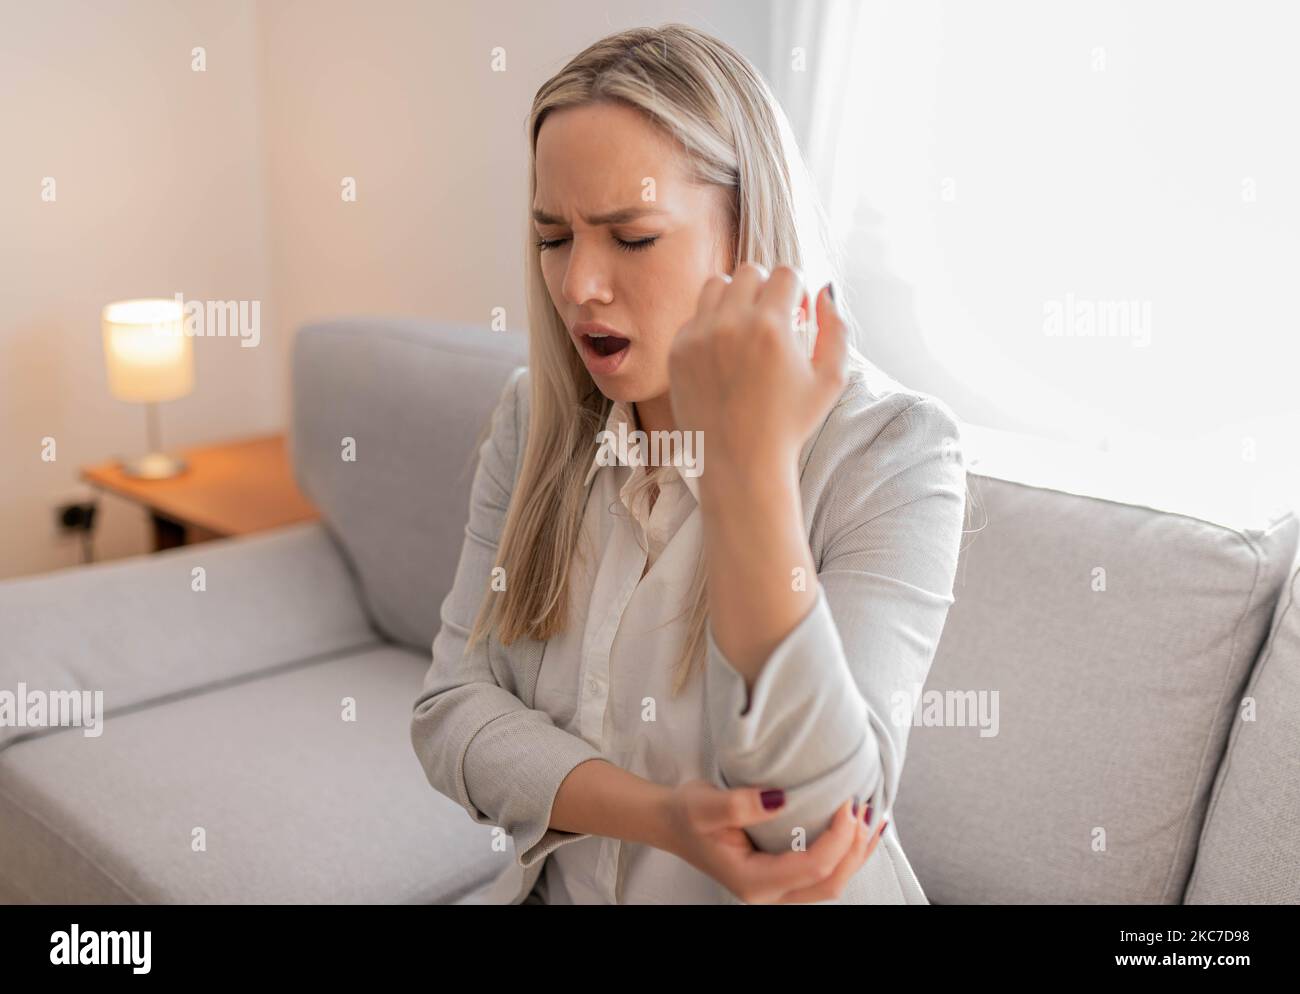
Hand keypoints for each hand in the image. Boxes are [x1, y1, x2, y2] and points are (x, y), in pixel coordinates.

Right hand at [659, 779, 887, 903]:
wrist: (672, 823)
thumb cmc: (687, 814)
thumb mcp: (705, 805)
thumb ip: (740, 805)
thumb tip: (781, 799)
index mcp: (752, 881)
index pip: (812, 867)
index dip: (838, 837)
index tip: (847, 802)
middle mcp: (769, 893)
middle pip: (830, 883)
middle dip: (855, 848)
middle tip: (864, 808)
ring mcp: (778, 889)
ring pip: (832, 882)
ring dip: (856, 852)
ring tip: (873, 817)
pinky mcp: (783, 876)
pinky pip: (824, 873)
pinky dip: (847, 852)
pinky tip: (861, 829)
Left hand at [667, 263, 848, 480]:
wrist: (740, 463)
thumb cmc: (790, 424)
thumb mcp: (830, 380)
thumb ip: (836, 329)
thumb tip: (825, 289)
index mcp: (772, 327)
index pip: (786, 272)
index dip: (796, 290)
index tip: (796, 314)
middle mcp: (731, 324)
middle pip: (750, 271)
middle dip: (765, 288)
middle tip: (771, 320)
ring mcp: (699, 336)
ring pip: (716, 285)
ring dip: (734, 298)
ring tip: (744, 329)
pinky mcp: (678, 351)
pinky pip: (695, 316)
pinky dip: (711, 326)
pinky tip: (723, 355)